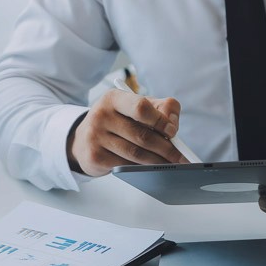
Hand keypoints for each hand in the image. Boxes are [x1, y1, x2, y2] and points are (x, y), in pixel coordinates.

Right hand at [67, 88, 185, 175]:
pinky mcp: (95, 156)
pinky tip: (151, 168)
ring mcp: (95, 136)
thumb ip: (162, 108)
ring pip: (136, 153)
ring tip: (171, 164)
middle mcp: (101, 114)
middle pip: (142, 135)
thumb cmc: (119, 121)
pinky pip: (126, 165)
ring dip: (158, 161)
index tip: (173, 132)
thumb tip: (173, 125)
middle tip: (180, 156)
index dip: (160, 121)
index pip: (141, 107)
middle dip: (166, 148)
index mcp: (114, 98)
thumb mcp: (137, 107)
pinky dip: (142, 168)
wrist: (85, 140)